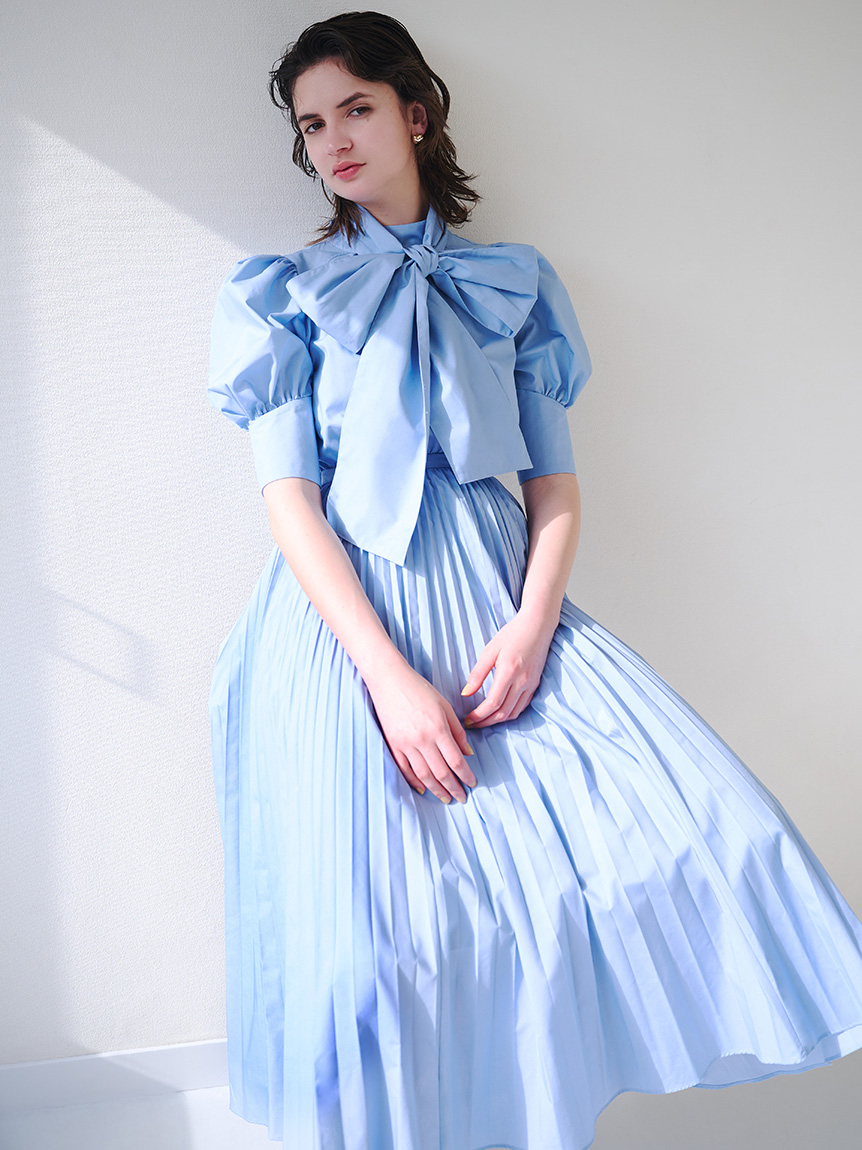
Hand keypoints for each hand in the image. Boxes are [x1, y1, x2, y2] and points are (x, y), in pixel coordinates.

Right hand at [366, 664, 477, 802]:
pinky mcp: (393, 744)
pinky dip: (414, 782)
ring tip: (446, 798)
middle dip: (453, 788)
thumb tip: (467, 753)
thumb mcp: (445, 705)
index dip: (466, 776)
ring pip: (423, 775)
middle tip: (462, 798)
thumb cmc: (420, 689)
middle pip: (441, 772)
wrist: (389, 680)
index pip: (456, 760)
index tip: (472, 783)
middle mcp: (422, 739)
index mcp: (438, 728)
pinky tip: (424, 789)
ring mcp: (405, 743)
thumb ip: (457, 731)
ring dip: (436, 789)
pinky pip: (404, 769)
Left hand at [461, 612, 555, 728]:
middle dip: (486, 722)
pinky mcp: (535, 684)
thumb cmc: (512, 634)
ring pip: (514, 713)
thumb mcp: (490, 650)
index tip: (468, 719)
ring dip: (498, 720)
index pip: (493, 704)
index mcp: (509, 672)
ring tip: (484, 721)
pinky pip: (522, 706)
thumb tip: (466, 693)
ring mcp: (531, 684)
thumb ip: (477, 674)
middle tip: (472, 725)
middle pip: (503, 713)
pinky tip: (499, 712)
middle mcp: (522, 682)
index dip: (479, 716)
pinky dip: (510, 713)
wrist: (537, 626)